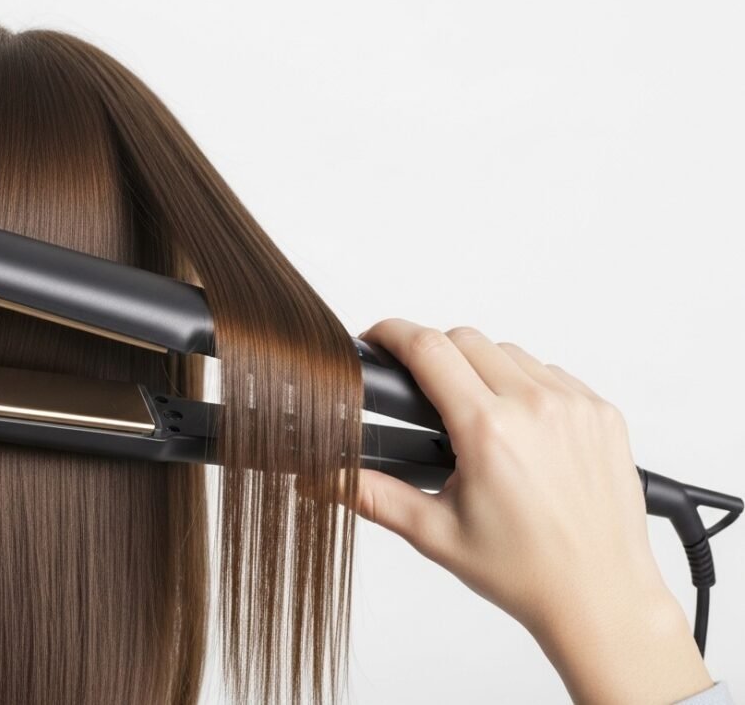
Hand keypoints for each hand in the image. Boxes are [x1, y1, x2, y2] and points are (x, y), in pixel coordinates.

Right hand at [345, 318, 712, 704]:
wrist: (600, 596)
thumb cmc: (526, 571)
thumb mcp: (435, 534)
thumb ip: (373, 495)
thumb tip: (327, 475)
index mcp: (488, 431)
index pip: (428, 349)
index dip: (392, 334)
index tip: (378, 338)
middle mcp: (536, 408)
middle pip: (466, 339)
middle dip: (434, 353)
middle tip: (421, 390)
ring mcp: (576, 406)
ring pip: (510, 352)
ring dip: (481, 368)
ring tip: (472, 414)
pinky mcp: (603, 413)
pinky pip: (553, 373)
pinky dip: (527, 385)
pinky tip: (517, 426)